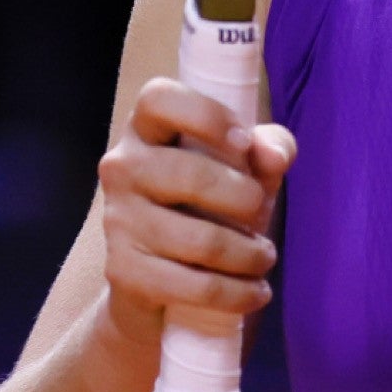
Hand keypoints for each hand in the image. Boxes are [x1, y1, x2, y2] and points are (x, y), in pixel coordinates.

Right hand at [94, 78, 294, 352]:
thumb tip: (273, 156)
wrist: (155, 282)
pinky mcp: (124, 271)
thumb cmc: (204, 207)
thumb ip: (265, 150)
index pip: (159, 98)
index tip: (243, 143)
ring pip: (201, 240)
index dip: (206, 115)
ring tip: (264, 256)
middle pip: (188, 174)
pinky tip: (255, 291)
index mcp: (145, 131)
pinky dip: (237, 293)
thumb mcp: (240, 171)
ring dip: (249, 254)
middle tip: (259, 212)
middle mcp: (121, 168)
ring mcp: (118, 221)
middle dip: (243, 198)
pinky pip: (195, 286)